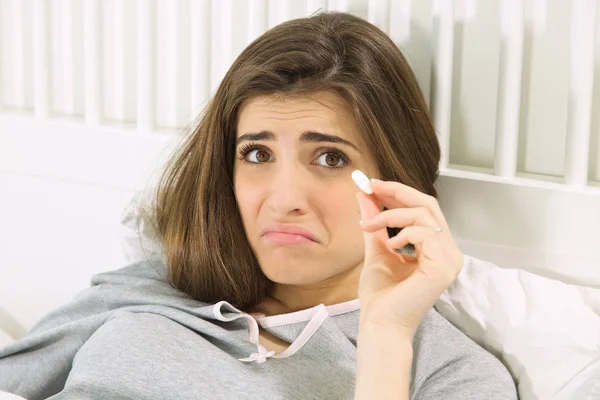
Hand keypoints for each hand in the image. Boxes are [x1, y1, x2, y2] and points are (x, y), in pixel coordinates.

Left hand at [356, 178, 463, 337]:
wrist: (379, 323)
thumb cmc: (380, 295)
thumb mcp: (376, 248)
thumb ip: (376, 222)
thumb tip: (365, 195)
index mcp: (436, 248)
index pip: (424, 210)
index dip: (399, 193)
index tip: (373, 184)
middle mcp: (449, 252)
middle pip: (428, 205)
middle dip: (397, 192)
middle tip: (372, 186)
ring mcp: (450, 259)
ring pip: (425, 215)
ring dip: (391, 215)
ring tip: (369, 226)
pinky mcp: (443, 267)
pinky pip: (425, 233)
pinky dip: (403, 232)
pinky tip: (390, 245)